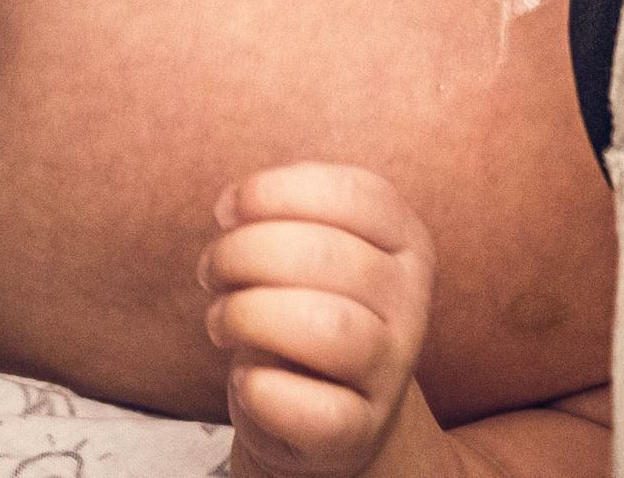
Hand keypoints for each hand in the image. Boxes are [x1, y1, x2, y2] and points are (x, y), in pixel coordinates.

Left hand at [200, 163, 436, 477]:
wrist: (334, 416)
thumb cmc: (308, 313)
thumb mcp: (312, 254)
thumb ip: (286, 218)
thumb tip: (235, 206)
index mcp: (407, 242)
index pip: (357, 194)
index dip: (277, 191)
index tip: (228, 209)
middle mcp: (412, 301)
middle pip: (332, 257)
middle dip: (246, 252)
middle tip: (211, 269)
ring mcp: (391, 369)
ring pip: (329, 329)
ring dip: (249, 316)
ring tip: (221, 321)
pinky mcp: (359, 431)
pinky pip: (317, 412)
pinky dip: (265, 392)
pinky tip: (245, 379)